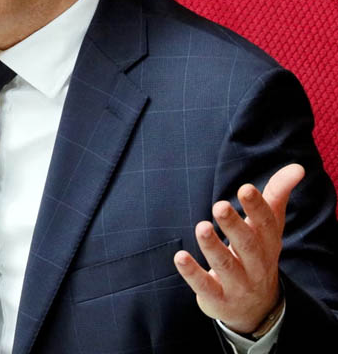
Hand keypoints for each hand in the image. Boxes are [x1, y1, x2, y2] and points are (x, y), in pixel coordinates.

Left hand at [174, 163, 303, 333]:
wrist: (255, 309)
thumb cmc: (257, 255)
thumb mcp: (269, 229)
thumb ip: (277, 196)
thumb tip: (298, 167)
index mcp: (269, 245)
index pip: (267, 225)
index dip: (257, 207)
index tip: (245, 188)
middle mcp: (257, 265)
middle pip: (248, 245)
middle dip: (234, 226)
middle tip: (219, 206)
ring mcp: (238, 285)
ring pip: (226, 266)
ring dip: (212, 247)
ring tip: (201, 226)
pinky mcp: (218, 299)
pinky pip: (205, 286)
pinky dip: (192, 273)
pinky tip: (179, 257)